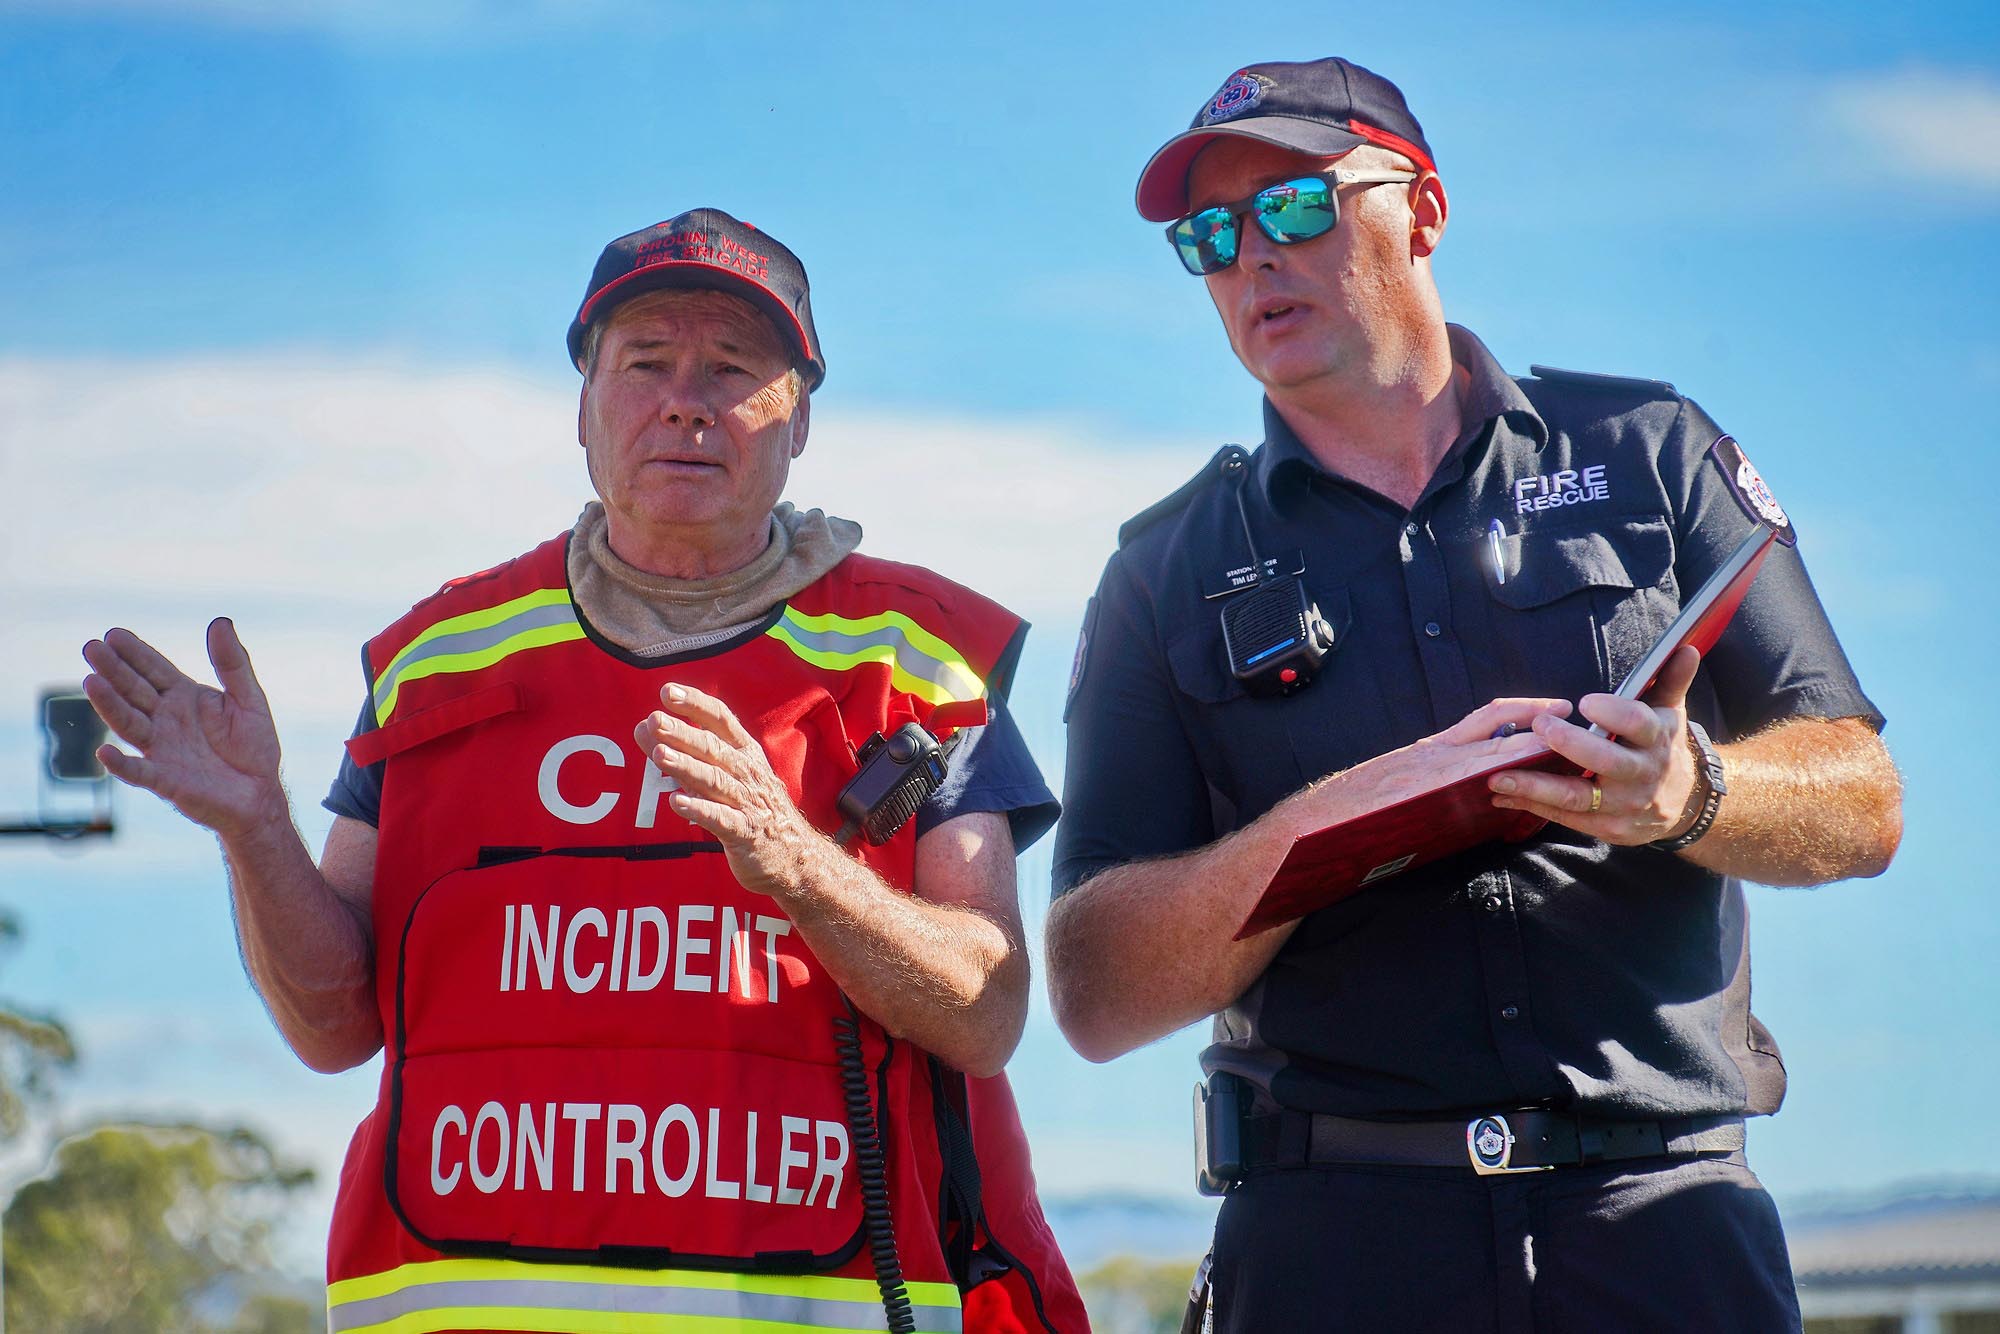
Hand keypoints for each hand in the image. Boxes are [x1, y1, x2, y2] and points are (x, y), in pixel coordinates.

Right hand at [81, 619, 285, 839]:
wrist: (260, 793)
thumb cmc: (253, 746)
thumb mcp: (249, 698)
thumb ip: (233, 663)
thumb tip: (220, 622)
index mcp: (183, 697)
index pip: (154, 670)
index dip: (135, 653)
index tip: (113, 634)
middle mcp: (165, 720)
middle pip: (134, 691)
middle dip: (113, 670)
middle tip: (92, 647)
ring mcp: (161, 749)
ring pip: (129, 724)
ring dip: (110, 705)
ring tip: (92, 681)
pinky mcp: (165, 781)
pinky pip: (139, 772)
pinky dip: (121, 765)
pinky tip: (105, 753)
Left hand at [633, 683, 820, 897]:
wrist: (796, 856)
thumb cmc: (753, 809)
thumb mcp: (724, 774)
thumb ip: (685, 754)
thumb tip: (643, 727)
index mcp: (745, 753)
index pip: (721, 720)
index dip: (696, 705)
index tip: (668, 692)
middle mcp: (748, 773)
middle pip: (713, 748)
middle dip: (683, 733)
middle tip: (655, 720)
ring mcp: (749, 803)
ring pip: (715, 780)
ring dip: (686, 766)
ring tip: (659, 755)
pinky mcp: (746, 834)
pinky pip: (721, 820)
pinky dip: (699, 810)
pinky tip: (676, 803)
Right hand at [1291, 696, 1571, 833]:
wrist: (1324, 820)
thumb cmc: (1362, 808)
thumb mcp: (1410, 784)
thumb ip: (1442, 781)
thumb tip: (1480, 791)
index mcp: (1435, 749)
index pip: (1487, 717)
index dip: (1524, 710)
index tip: (1555, 709)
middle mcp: (1438, 752)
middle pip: (1498, 725)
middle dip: (1539, 722)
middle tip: (1573, 720)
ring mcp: (1436, 771)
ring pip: (1495, 750)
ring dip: (1533, 750)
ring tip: (1566, 752)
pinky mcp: (1432, 792)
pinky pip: (1478, 780)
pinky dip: (1507, 781)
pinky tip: (1533, 794)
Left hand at [1488, 645, 1701, 844]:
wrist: (1683, 803)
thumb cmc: (1662, 748)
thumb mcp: (1671, 712)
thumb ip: (1669, 679)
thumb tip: (1684, 647)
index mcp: (1657, 739)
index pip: (1639, 724)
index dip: (1614, 714)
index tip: (1585, 702)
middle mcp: (1643, 774)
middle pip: (1606, 762)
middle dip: (1570, 746)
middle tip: (1538, 728)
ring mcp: (1625, 805)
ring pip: (1577, 797)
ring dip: (1535, 786)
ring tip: (1497, 777)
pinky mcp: (1609, 828)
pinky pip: (1567, 817)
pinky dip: (1533, 806)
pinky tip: (1503, 796)